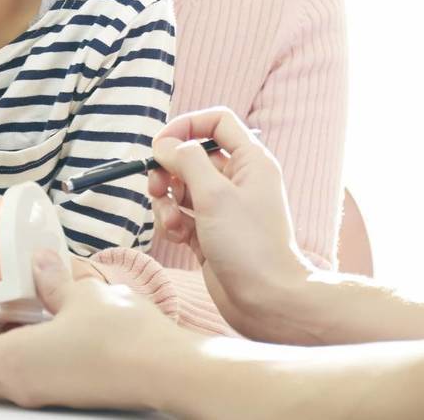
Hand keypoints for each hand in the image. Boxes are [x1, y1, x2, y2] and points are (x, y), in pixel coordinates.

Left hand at [0, 250, 186, 410]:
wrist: (166, 371)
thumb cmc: (121, 334)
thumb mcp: (83, 294)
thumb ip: (52, 278)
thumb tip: (36, 259)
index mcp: (12, 361)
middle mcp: (20, 385)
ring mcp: (42, 394)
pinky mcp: (63, 395)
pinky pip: (20, 379)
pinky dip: (11, 356)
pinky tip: (32, 326)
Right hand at [148, 107, 313, 341]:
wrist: (266, 301)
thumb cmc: (250, 245)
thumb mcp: (214, 194)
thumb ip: (187, 160)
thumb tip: (165, 144)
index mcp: (250, 160)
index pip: (217, 122)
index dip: (187, 125)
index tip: (161, 143)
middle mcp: (238, 180)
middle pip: (192, 156)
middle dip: (168, 169)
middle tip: (156, 186)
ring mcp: (223, 208)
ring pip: (181, 187)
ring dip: (168, 201)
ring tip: (174, 222)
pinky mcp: (210, 233)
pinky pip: (181, 215)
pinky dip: (174, 223)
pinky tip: (180, 239)